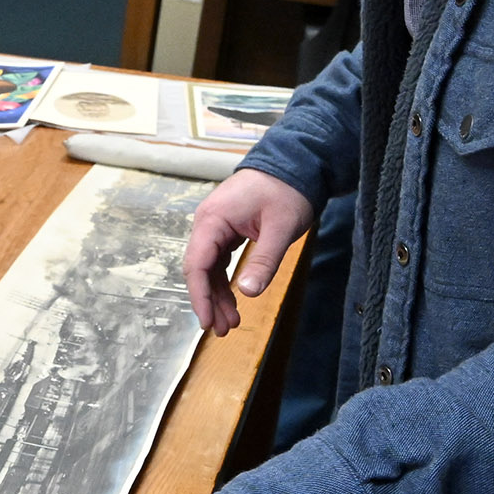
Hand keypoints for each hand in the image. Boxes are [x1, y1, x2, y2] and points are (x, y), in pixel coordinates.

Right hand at [184, 169, 314, 337]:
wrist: (296, 163)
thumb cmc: (288, 190)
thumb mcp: (281, 229)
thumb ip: (264, 261)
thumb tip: (248, 293)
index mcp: (213, 219)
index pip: (197, 265)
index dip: (200, 297)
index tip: (207, 321)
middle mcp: (207, 222)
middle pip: (200, 269)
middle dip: (209, 301)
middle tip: (222, 330)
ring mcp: (216, 225)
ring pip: (210, 268)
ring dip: (218, 294)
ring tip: (231, 322)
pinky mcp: (226, 228)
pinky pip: (219, 259)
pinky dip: (225, 280)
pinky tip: (234, 298)